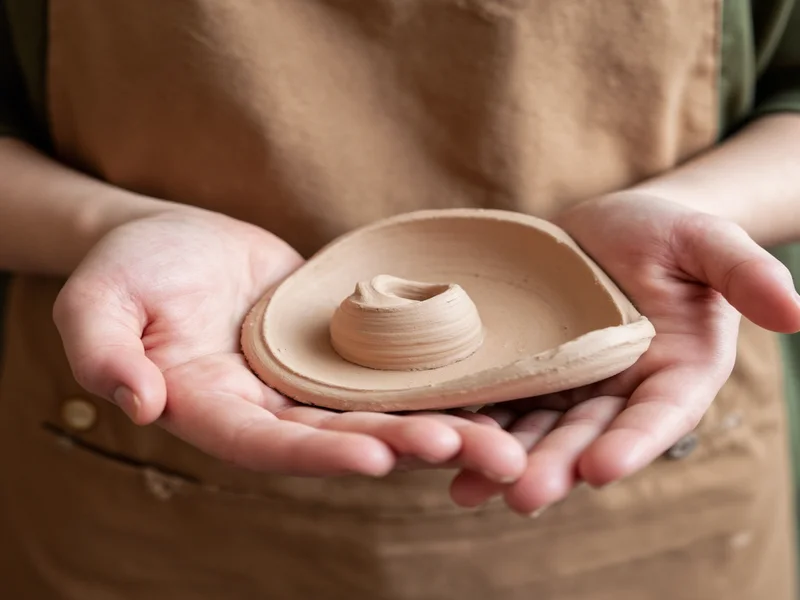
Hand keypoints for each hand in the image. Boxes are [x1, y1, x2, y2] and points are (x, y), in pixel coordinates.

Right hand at [54, 207, 526, 481]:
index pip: (267, 444)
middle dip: (410, 445)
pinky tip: (490, 391)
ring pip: (378, 412)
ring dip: (441, 426)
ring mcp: (307, 384)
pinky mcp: (338, 352)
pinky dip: (434, 384)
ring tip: (507, 439)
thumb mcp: (96, 300)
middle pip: (342, 438)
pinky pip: (387, 371)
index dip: (320, 452)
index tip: (376, 454)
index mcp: (213, 410)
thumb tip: (134, 402)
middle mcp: (269, 410)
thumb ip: (103, 351)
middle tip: (482, 452)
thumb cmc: (131, 266)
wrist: (174, 240)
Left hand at [448, 192, 799, 513]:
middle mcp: (619, 393)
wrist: (605, 230)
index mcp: (674, 375)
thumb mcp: (706, 242)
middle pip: (589, 437)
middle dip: (557, 465)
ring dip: (506, 460)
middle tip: (524, 494)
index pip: (657, 418)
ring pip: (536, 430)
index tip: (603, 469)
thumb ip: (744, 272)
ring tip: (469, 488)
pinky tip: (441, 446)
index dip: (633, 444)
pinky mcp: (525, 370)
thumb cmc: (665, 233)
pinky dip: (474, 425)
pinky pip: (498, 402)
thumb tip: (798, 310)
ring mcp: (569, 387)